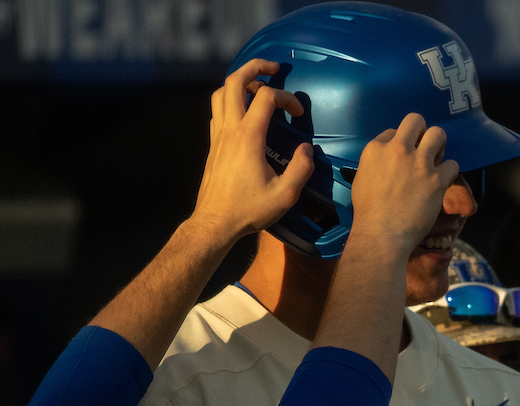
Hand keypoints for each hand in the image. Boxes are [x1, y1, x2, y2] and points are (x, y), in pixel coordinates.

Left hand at [190, 59, 315, 243]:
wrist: (215, 223)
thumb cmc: (249, 210)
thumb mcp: (285, 195)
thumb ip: (301, 169)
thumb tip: (306, 150)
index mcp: (249, 137)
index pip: (267, 98)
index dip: (287, 98)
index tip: (298, 113)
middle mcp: (230, 129)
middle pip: (235, 81)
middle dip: (255, 67)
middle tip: (273, 68)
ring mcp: (218, 135)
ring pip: (222, 92)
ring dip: (240, 82)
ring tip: (258, 87)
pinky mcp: (213, 144)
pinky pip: (218, 110)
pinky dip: (231, 100)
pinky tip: (245, 113)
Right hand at [348, 114, 459, 261]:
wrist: (382, 234)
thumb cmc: (368, 213)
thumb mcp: (362, 179)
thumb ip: (375, 164)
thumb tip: (386, 162)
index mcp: (376, 149)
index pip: (393, 131)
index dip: (400, 143)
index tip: (402, 157)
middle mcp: (398, 149)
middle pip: (416, 121)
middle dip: (422, 132)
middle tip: (424, 149)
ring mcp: (419, 163)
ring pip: (439, 134)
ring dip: (439, 145)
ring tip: (436, 160)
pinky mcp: (437, 179)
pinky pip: (453, 164)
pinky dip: (449, 173)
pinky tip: (443, 182)